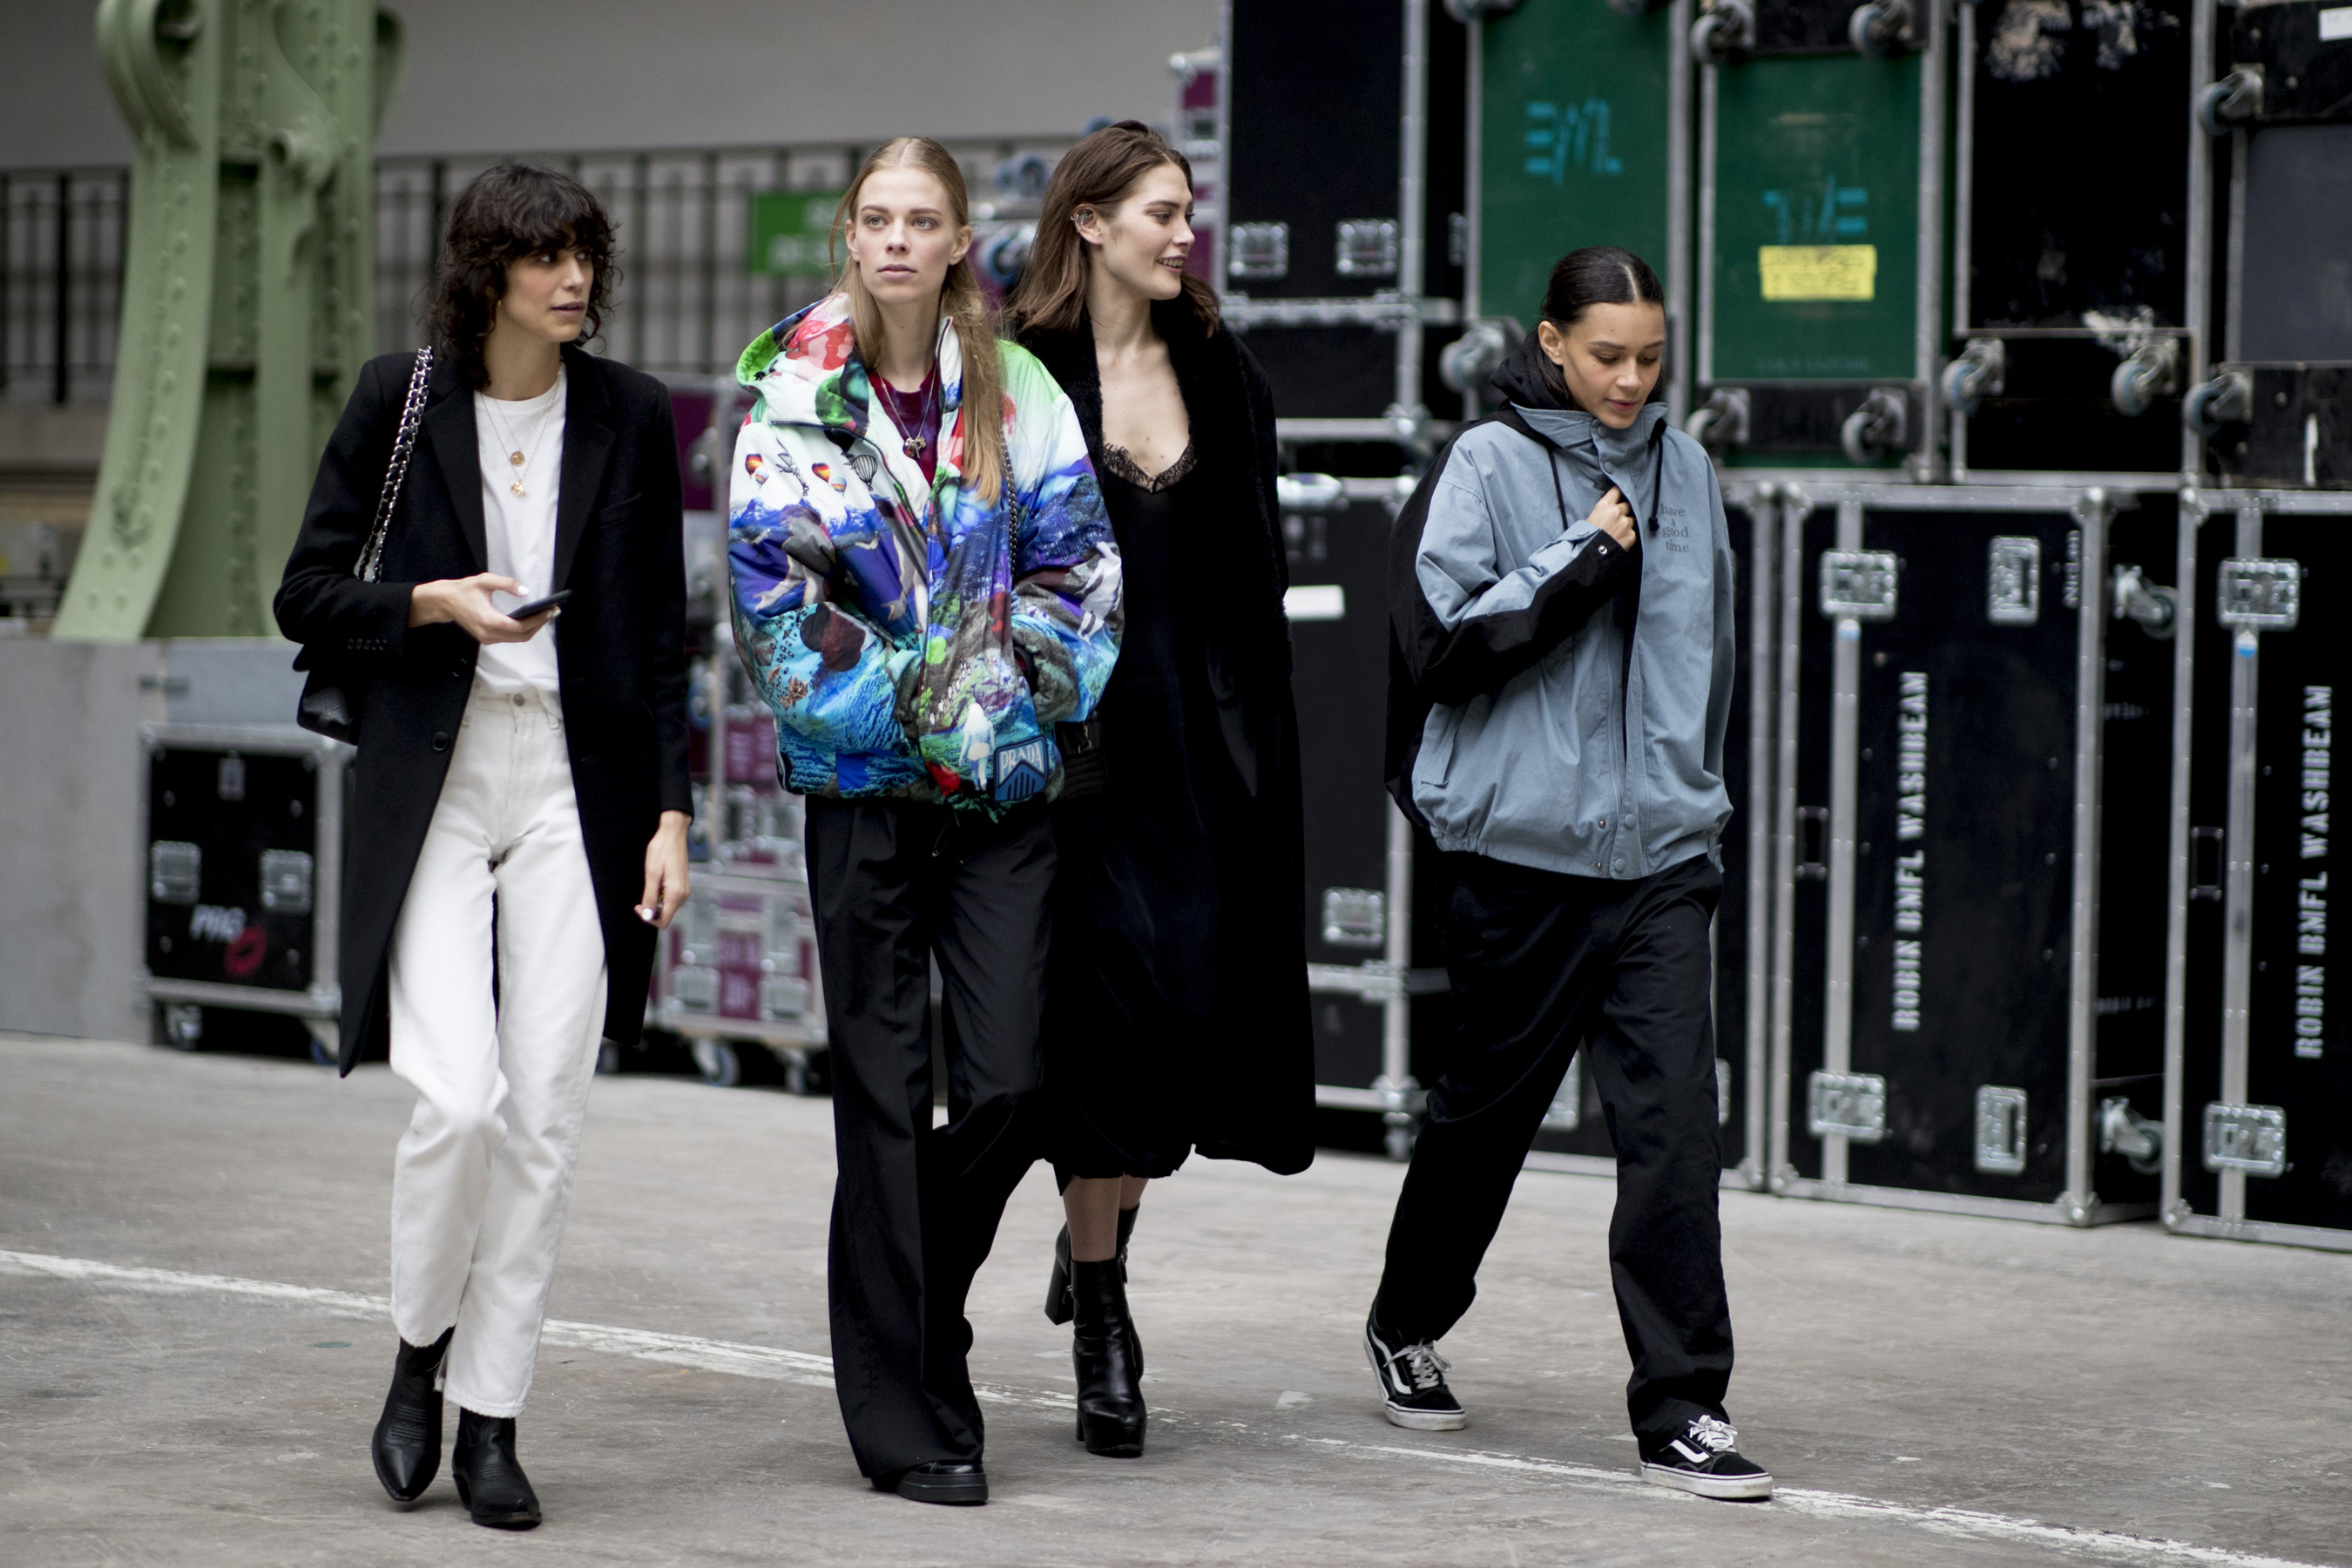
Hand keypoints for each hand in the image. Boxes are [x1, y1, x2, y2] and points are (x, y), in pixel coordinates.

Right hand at [407, 574, 556, 643]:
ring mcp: (488, 639)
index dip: (538, 620)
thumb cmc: (464, 590)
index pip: (520, 626)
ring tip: (546, 614)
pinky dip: (523, 630)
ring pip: (518, 639)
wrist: (445, 602)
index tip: (550, 610)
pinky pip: (511, 638)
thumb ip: (506, 584)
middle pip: (522, 636)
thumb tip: (525, 591)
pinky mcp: (488, 639)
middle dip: (540, 625)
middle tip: (553, 612)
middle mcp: (489, 634)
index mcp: (488, 621)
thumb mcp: (484, 580)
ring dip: (533, 628)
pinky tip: (532, 619)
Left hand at [637, 810, 690, 928]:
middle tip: (641, 896)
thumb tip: (647, 915)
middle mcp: (683, 894)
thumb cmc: (662, 850)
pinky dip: (661, 895)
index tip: (638, 906)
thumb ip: (650, 897)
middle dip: (652, 910)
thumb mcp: (652, 874)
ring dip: (656, 902)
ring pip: (668, 907)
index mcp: (676, 893)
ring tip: (650, 884)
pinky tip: (656, 882)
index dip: (649, 918)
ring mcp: (684, 890)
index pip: (664, 920)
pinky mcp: (682, 885)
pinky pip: (671, 898)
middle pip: (666, 915)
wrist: (673, 834)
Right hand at [1586, 486, 1635, 549]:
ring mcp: (1626, 523)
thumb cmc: (1586, 537)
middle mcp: (1617, 511)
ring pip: (1631, 519)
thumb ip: (1602, 512)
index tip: (1621, 494)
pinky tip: (1620, 540)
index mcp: (1605, 505)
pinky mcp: (1631, 535)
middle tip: (1618, 517)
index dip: (1619, 492)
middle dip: (1624, 510)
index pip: (1617, 491)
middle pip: (1627, 504)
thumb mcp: (1590, 519)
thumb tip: (1607, 511)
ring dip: (1627, 523)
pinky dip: (1628, 535)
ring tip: (1618, 532)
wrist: (1592, 554)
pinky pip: (1632, 532)